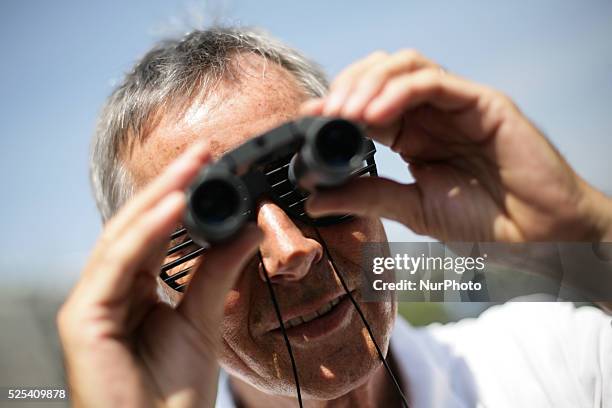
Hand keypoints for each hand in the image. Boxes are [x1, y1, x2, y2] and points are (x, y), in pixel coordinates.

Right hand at [57, 143, 261, 407]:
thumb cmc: (175, 394)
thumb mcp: (203, 320)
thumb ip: (219, 272)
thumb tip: (247, 227)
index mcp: (135, 289)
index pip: (157, 232)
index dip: (182, 196)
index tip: (215, 167)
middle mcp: (110, 289)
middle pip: (139, 225)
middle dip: (172, 184)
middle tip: (205, 150)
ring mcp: (92, 301)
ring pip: (125, 234)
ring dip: (161, 195)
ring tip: (194, 164)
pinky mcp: (82, 316)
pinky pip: (118, 262)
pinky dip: (147, 231)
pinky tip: (177, 203)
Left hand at [303, 50, 611, 241]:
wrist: (539, 239)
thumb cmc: (484, 223)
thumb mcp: (412, 209)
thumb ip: (367, 196)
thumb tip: (315, 197)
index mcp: (412, 136)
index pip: (366, 105)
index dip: (335, 106)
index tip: (307, 120)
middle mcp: (431, 114)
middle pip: (380, 74)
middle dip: (347, 88)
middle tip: (324, 116)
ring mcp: (456, 104)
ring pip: (404, 66)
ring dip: (368, 84)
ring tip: (345, 114)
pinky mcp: (482, 102)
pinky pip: (433, 81)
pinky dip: (398, 91)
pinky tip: (375, 116)